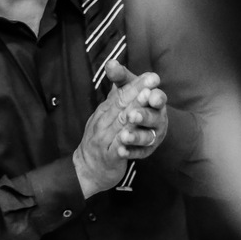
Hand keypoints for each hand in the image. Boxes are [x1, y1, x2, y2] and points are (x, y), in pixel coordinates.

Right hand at [74, 61, 159, 196]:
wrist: (87, 169)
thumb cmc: (100, 139)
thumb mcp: (105, 115)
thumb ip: (115, 95)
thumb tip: (118, 70)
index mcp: (104, 111)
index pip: (121, 95)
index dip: (136, 85)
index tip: (153, 76)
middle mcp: (102, 123)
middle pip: (122, 107)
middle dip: (137, 96)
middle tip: (151, 85)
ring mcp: (104, 140)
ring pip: (121, 126)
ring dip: (132, 117)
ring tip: (142, 109)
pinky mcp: (109, 157)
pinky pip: (117, 149)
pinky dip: (124, 144)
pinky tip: (130, 139)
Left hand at [107, 61, 168, 158]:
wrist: (134, 125)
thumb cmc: (133, 100)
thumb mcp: (127, 87)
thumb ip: (120, 77)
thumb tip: (110, 63)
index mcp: (155, 101)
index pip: (158, 98)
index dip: (155, 97)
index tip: (151, 95)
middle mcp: (157, 118)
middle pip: (152, 117)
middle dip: (142, 116)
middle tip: (132, 115)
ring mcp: (152, 135)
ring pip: (146, 137)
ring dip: (136, 136)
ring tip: (124, 136)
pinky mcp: (145, 150)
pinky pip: (139, 152)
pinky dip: (130, 152)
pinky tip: (121, 151)